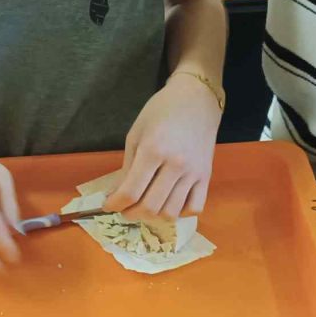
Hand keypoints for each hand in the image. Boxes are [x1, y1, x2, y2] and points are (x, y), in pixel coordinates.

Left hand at [104, 72, 221, 219]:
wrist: (196, 99)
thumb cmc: (161, 112)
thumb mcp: (136, 134)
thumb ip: (127, 167)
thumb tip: (116, 194)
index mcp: (153, 151)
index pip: (130, 192)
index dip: (115, 204)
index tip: (108, 206)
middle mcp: (175, 165)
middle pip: (150, 206)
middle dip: (131, 213)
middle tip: (124, 208)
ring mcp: (193, 173)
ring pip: (171, 212)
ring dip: (153, 217)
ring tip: (144, 207)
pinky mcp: (207, 176)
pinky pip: (195, 208)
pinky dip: (180, 213)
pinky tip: (169, 204)